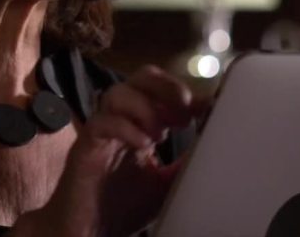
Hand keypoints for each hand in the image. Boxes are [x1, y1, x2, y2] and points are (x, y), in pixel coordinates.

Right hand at [13, 65, 201, 236]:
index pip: (158, 88)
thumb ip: (186, 161)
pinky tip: (143, 146)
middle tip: (184, 110)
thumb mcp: (167, 182)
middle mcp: (119, 119)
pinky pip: (102, 122)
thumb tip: (215, 142)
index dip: (181, 91)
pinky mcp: (85, 145)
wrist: (90, 230)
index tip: (205, 107)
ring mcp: (101, 130)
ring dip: (145, 108)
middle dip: (166, 87)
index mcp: (139, 122)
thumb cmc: (124, 205)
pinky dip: (127, 129)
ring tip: (160, 135)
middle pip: (140, 78)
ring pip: (118, 93)